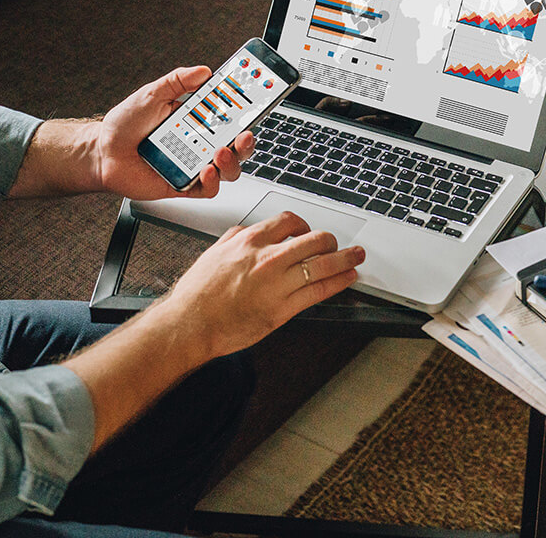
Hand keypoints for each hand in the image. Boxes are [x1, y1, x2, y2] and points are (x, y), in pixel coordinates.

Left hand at [95, 66, 255, 200]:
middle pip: (237, 148)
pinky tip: (205, 170)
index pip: (230, 118)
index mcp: (197, 121)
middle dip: (246, 142)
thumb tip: (203, 71)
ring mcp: (193, 166)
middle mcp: (200, 145)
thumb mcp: (153, 93)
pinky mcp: (183, 186)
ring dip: (231, 162)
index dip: (247, 113)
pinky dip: (211, 181)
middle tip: (244, 133)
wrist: (102, 151)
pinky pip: (207, 189)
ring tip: (221, 152)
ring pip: (227, 170)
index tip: (257, 104)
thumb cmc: (125, 124)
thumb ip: (178, 81)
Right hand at [164, 212, 362, 359]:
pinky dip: (339, 282)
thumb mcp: (213, 253)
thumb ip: (233, 239)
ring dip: (345, 258)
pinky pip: (319, 291)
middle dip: (330, 241)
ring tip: (356, 257)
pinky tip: (347, 278)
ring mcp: (277, 283)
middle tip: (336, 245)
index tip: (309, 233)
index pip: (289, 222)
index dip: (305, 226)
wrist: (189, 324)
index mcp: (249, 241)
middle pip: (314, 239)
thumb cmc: (197, 294)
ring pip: (323, 263)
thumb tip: (246, 231)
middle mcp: (267, 258)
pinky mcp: (282, 309)